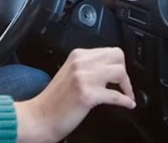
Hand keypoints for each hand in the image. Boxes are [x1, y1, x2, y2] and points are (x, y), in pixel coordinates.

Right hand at [15, 47, 135, 142]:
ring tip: (126, 95)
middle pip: (117, 56)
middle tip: (123, 85)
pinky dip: (125, 100)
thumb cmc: (54, 100)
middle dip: (125, 71)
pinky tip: (128, 104)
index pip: (109, 50)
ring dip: (127, 86)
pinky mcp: (87, 95)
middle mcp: (80, 63)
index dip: (118, 64)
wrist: (40, 116)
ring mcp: (84, 78)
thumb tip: (109, 69)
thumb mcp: (70, 73)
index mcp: (77, 55)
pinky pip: (115, 95)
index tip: (119, 77)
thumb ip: (87, 67)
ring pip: (119, 72)